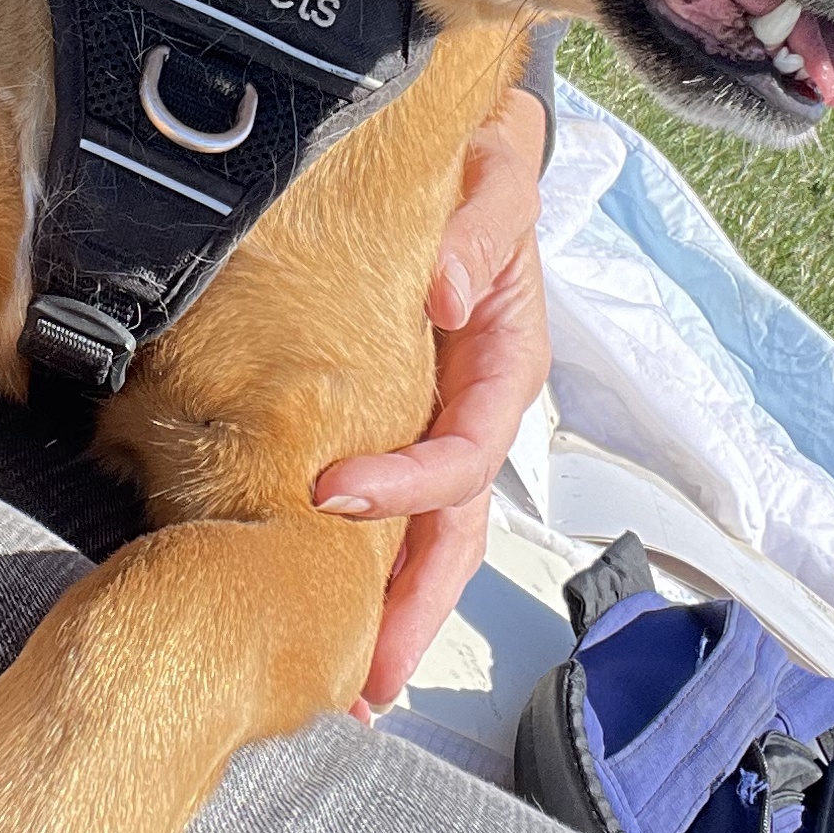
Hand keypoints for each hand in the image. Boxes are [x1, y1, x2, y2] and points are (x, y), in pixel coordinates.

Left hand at [313, 85, 550, 714]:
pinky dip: (369, 563)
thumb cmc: (485, 161)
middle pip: (458, 530)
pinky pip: (391, 504)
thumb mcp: (497, 173)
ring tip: (352, 686)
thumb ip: (482, 224)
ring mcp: (440, 420)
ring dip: (396, 612)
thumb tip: (443, 291)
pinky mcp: (400, 418)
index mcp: (504, 359)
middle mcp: (477, 406)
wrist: (466, 146)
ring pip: (430, 537)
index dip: (408, 485)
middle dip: (415, 608)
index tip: (331, 495)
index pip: (465, 448)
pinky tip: (329, 611)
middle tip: (365, 680)